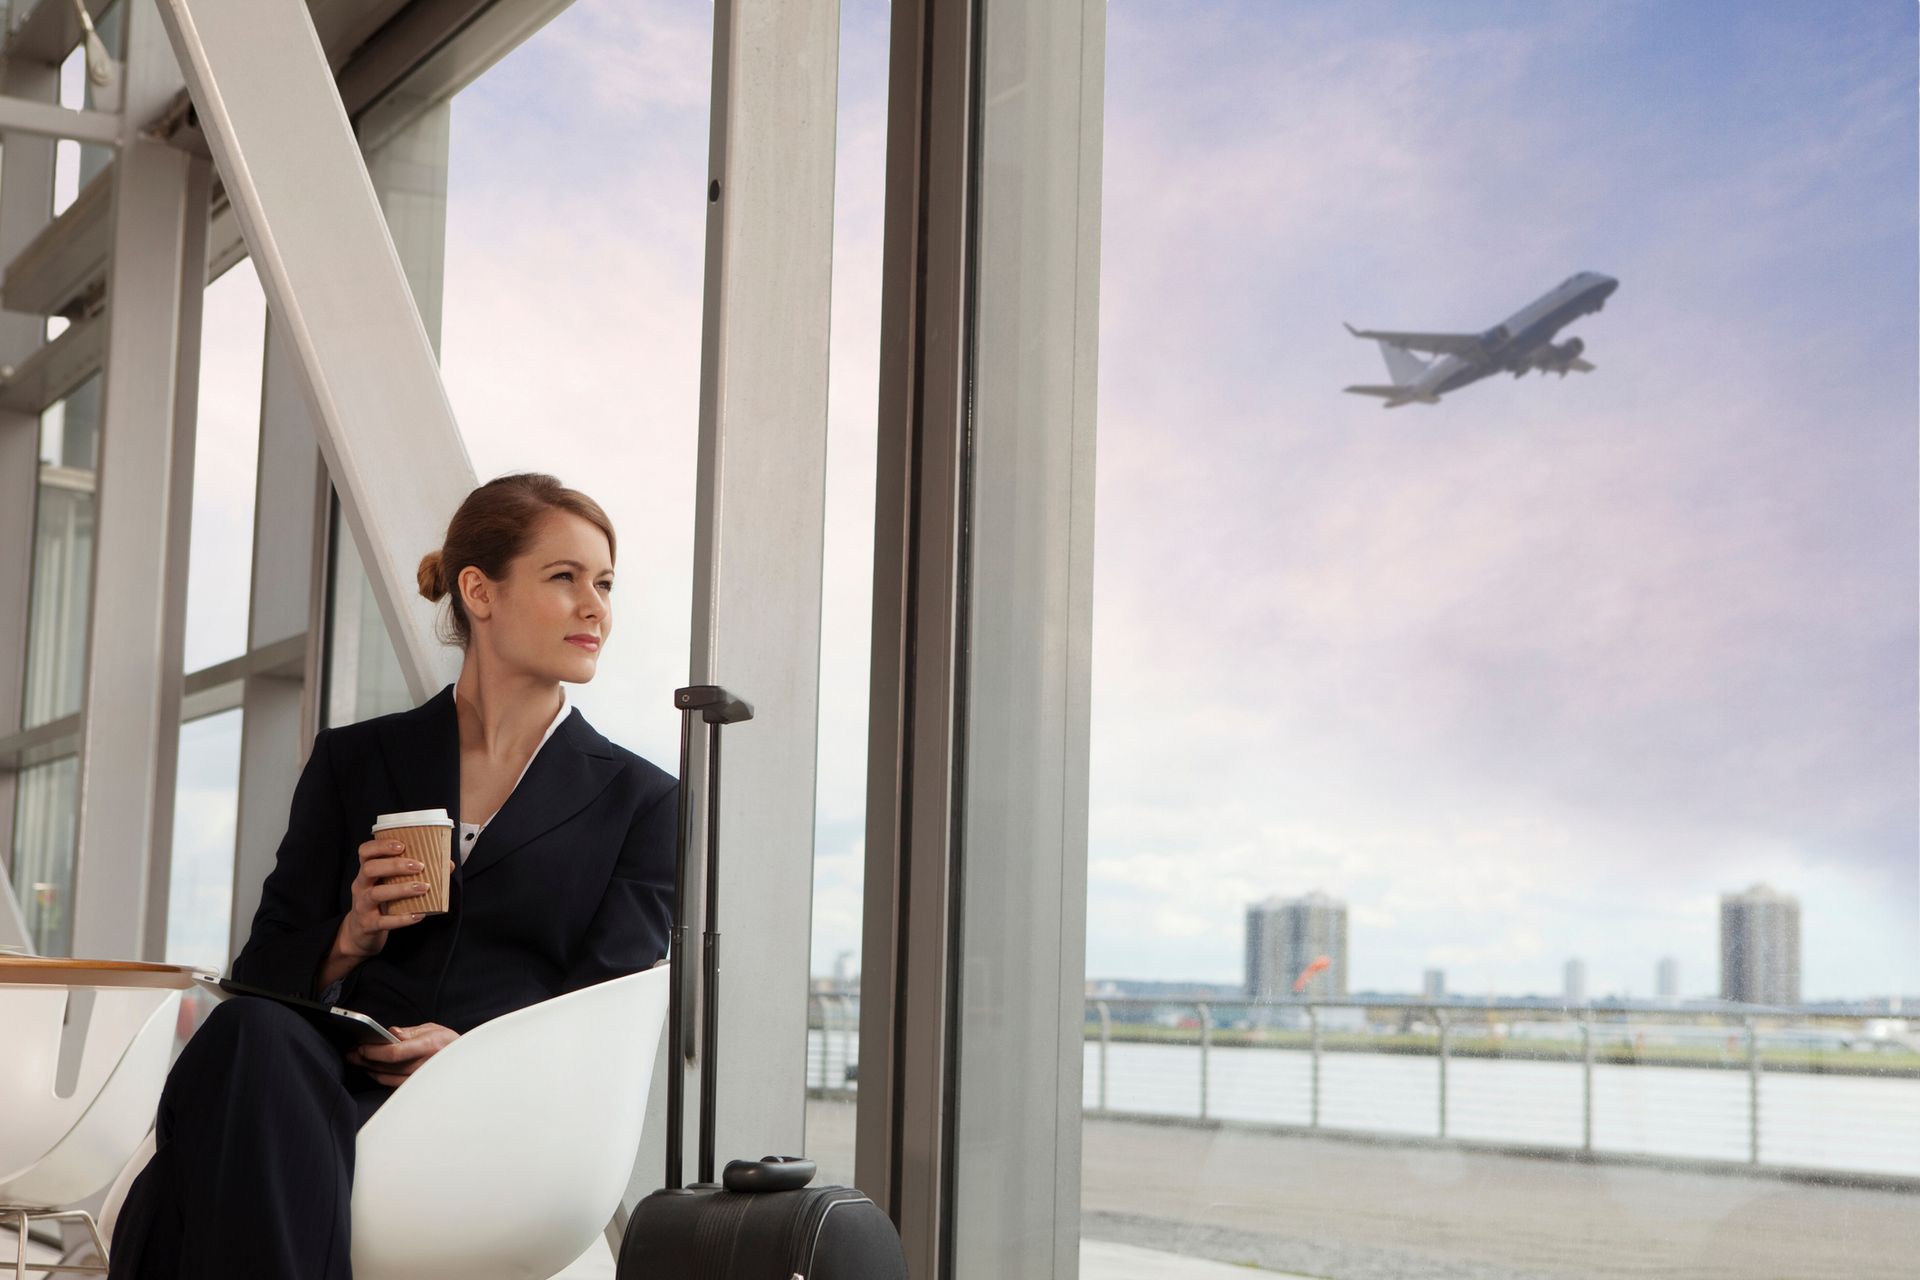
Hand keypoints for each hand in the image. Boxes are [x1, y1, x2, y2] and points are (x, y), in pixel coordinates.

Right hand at [338, 838, 454, 959]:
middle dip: (394, 865)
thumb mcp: (391, 884)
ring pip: (376, 893)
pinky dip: (402, 918)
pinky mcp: (368, 924)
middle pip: (369, 869)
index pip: (365, 852)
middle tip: (419, 866)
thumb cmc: (382, 901)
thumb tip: (448, 865)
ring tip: (423, 888)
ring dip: (402, 889)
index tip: (401, 845)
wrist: (362, 931)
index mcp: (367, 871)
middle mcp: (361, 886)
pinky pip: (384, 921)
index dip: (381, 845)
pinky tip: (419, 914)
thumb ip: (414, 872)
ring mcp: (362, 905)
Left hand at [346, 1022, 459, 1086]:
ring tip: (357, 1059)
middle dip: (365, 1058)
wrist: (464, 1062)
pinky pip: (390, 1084)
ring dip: (368, 1068)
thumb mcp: (433, 1029)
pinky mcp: (415, 1088)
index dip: (374, 1051)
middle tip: (351, 1052)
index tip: (361, 1046)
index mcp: (429, 1046)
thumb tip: (391, 1033)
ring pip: (385, 1076)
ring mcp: (419, 1079)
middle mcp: (424, 1065)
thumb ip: (410, 1032)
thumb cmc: (448, 1043)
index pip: (395, 1052)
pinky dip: (377, 1076)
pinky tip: (370, 1069)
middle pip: (386, 1066)